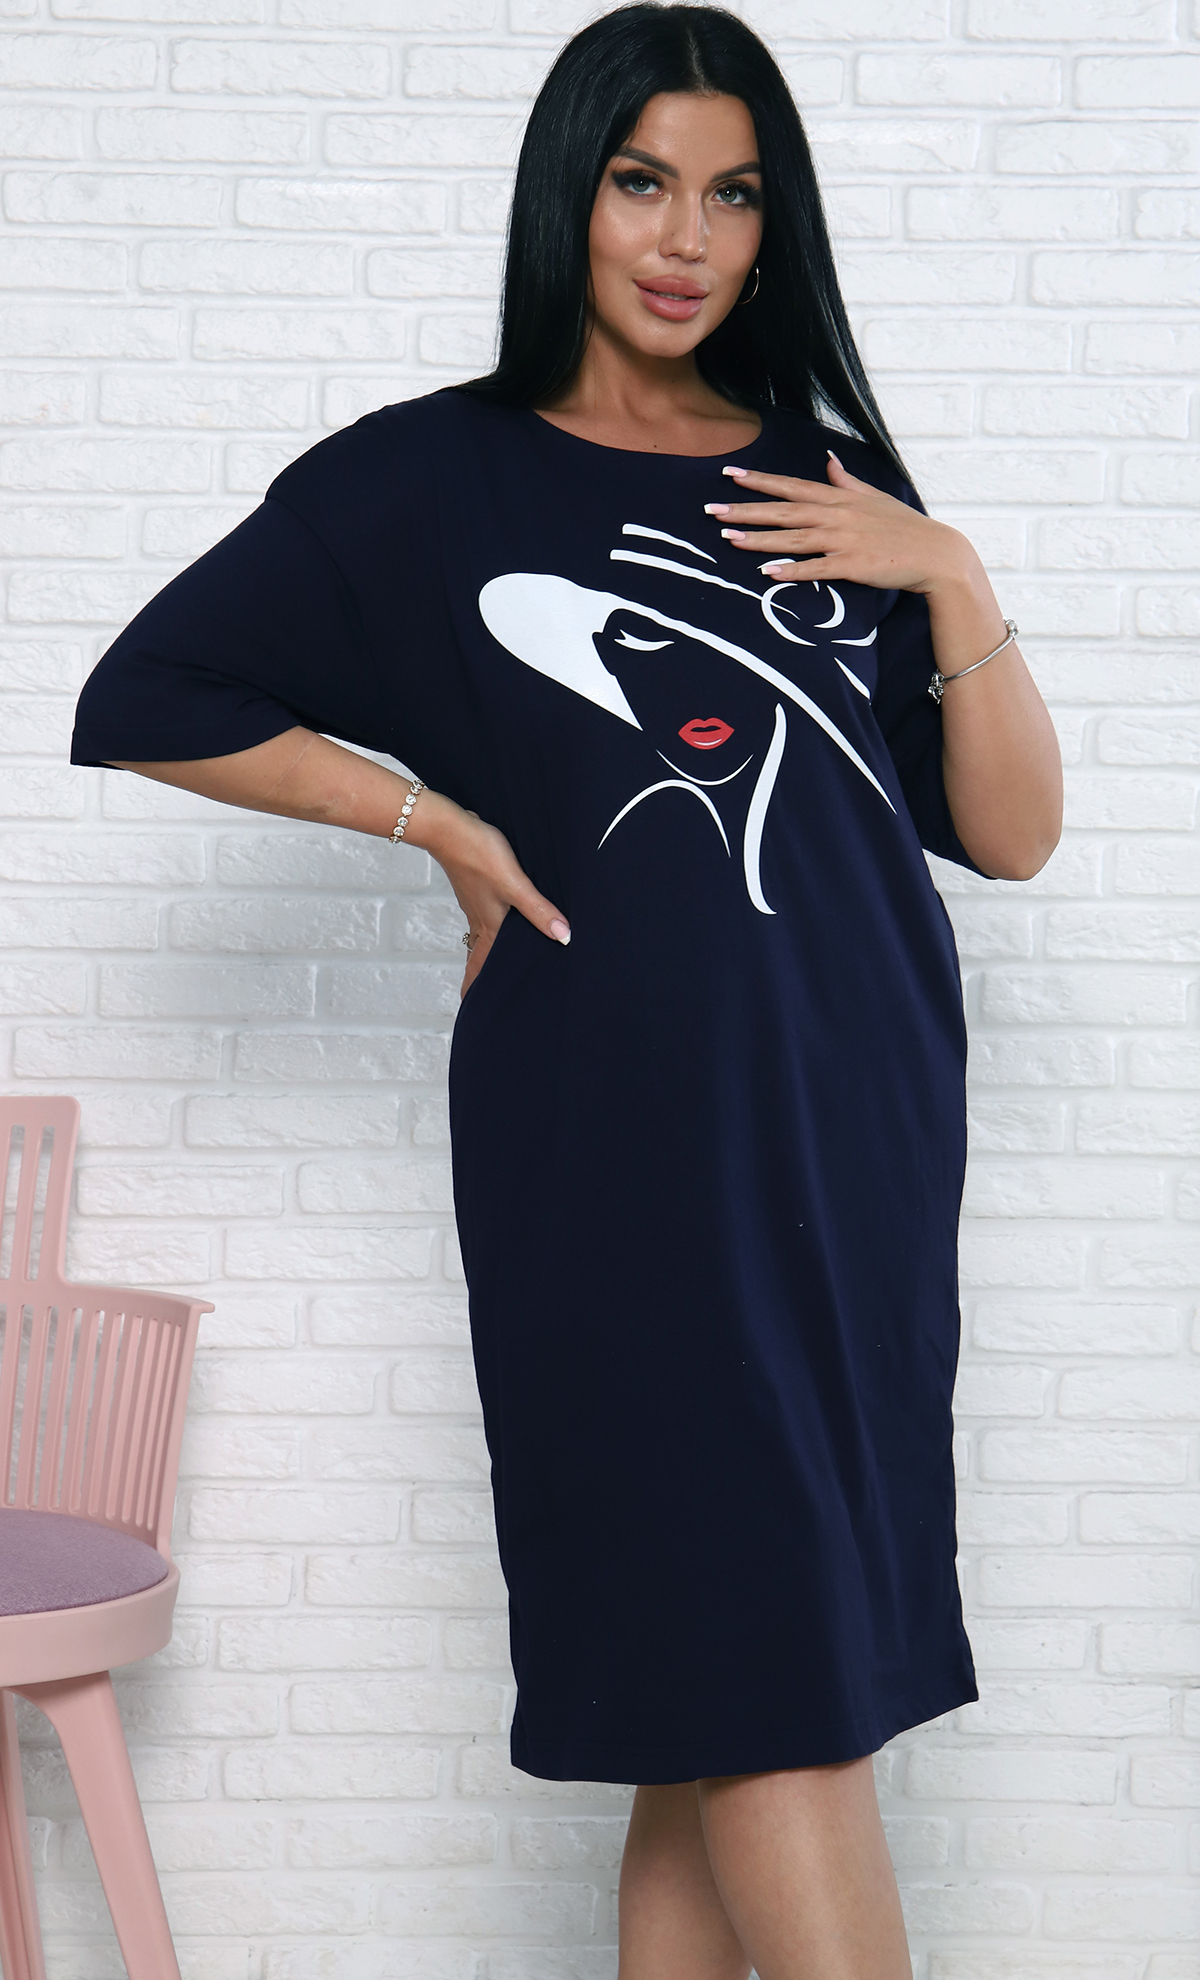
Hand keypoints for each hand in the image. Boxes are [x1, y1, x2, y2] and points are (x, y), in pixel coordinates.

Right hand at [412, 790, 570, 996]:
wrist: (448, 828)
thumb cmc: (479, 855)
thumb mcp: (515, 885)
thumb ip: (539, 911)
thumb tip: (564, 937)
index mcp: (489, 925)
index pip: (480, 965)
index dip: (475, 987)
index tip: (470, 1006)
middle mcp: (479, 918)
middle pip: (478, 954)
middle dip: (479, 974)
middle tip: (481, 991)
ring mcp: (474, 902)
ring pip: (479, 934)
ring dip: (483, 950)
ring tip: (491, 960)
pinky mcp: (474, 884)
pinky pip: (480, 913)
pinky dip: (487, 924)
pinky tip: (495, 915)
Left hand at [704, 452, 976, 595]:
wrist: (935, 554)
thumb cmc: (903, 526)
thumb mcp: (874, 496)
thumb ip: (846, 481)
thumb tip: (828, 461)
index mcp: (839, 498)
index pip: (792, 485)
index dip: (760, 480)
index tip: (730, 473)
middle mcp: (837, 515)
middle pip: (783, 511)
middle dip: (746, 509)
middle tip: (712, 509)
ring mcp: (844, 540)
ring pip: (792, 538)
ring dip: (758, 538)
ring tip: (727, 537)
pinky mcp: (852, 565)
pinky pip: (816, 568)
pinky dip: (791, 570)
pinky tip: (766, 573)